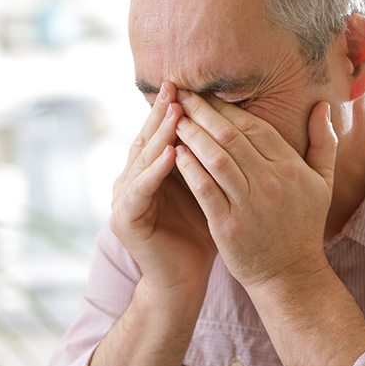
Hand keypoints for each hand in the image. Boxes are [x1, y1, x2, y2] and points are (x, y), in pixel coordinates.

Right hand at [110, 82, 217, 299]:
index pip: (161, 134)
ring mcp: (124, 199)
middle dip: (162, 113)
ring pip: (142, 159)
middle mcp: (131, 180)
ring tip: (176, 113)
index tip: (191, 84)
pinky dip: (154, 170)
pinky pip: (140, 189)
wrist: (183, 281)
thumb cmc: (202, 236)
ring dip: (159, 135)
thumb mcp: (210, 190)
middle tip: (176, 86)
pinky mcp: (124, 219)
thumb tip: (241, 126)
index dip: (173, 109)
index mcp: (150, 172)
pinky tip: (170, 154)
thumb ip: (213, 161)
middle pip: (147, 140)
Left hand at [172, 92, 336, 291]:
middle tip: (182, 95)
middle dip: (203, 112)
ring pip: (216, 158)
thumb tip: (322, 106)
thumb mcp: (322, 184)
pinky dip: (188, 169)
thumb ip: (324, 143)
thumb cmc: (303, 228)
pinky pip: (204, 189)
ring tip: (174, 120)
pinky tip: (174, 154)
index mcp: (291, 168)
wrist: (290, 276)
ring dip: (192, 135)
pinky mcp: (228, 225)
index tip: (206, 93)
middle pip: (231, 136)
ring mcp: (249, 204)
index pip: (255, 127)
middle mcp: (271, 182)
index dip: (227, 107)